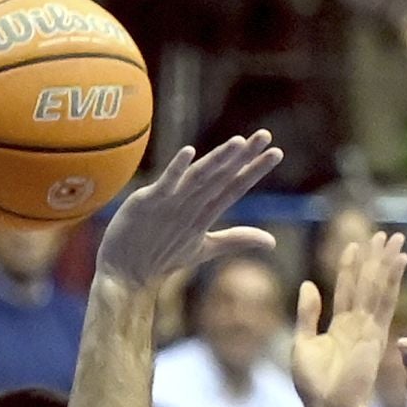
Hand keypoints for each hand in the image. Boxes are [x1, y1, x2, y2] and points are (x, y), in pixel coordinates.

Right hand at [95, 133, 281, 292]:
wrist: (129, 271)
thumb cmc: (164, 254)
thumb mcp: (205, 247)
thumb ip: (236, 240)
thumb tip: (273, 243)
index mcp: (204, 208)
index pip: (235, 185)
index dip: (254, 169)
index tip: (276, 153)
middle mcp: (190, 199)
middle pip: (222, 175)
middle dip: (243, 156)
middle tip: (265, 135)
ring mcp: (170, 199)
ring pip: (199, 177)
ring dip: (218, 159)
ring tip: (238, 143)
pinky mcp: (148, 202)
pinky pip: (166, 185)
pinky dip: (176, 170)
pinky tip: (189, 153)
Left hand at [292, 231, 406, 406]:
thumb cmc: (314, 385)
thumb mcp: (302, 342)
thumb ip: (307, 313)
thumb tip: (309, 283)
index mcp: (340, 327)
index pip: (347, 289)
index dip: (350, 266)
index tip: (355, 244)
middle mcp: (358, 325)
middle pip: (368, 283)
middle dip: (375, 258)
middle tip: (384, 233)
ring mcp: (369, 328)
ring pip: (378, 287)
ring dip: (386, 262)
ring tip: (394, 238)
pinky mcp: (377, 334)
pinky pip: (385, 300)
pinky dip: (392, 278)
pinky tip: (400, 260)